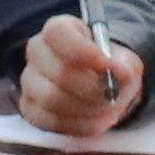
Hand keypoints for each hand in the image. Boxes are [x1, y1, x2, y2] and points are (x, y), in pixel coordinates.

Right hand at [17, 17, 144, 134]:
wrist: (101, 86)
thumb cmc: (108, 68)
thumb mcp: (124, 61)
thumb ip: (125, 65)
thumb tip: (121, 73)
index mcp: (58, 29)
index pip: (58, 33)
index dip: (82, 50)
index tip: (106, 64)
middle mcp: (37, 51)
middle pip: (59, 72)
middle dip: (91, 89)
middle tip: (112, 97)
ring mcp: (29, 80)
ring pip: (52, 99)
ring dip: (86, 109)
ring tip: (107, 110)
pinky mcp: (29, 108)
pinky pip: (51, 121)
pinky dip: (79, 125)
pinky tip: (95, 120)